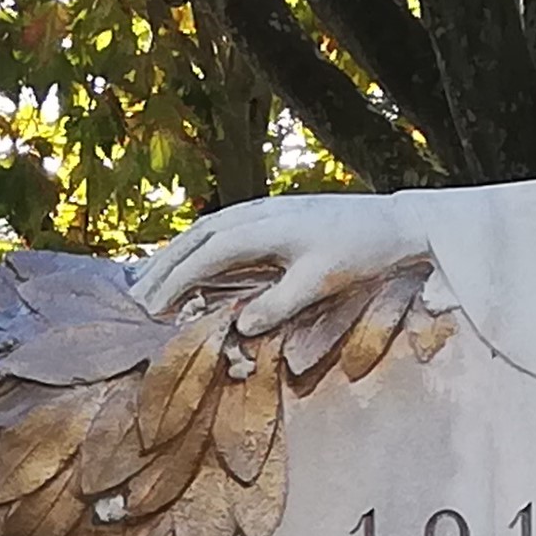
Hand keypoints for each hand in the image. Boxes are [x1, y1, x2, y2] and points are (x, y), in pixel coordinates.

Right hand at [133, 192, 445, 333]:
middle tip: (139, 300)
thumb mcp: (322, 282)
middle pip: (198, 237)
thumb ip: (279, 304)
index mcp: (265, 228)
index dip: (177, 282)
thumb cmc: (362, 251)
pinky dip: (199, 243)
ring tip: (154, 279)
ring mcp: (265, 209)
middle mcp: (259, 213)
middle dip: (165, 267)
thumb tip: (240, 326)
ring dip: (177, 253)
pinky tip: (194, 259)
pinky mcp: (274, 211)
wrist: (396, 220)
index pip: (208, 255)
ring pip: (207, 228)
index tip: (154, 309)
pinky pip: (224, 225)